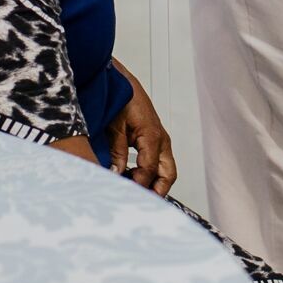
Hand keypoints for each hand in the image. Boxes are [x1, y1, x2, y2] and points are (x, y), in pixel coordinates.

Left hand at [106, 60, 175, 195]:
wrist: (123, 81)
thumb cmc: (122, 98)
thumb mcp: (115, 126)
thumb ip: (117, 151)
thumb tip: (116, 173)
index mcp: (153, 136)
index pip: (149, 170)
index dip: (138, 185)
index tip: (125, 194)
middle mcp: (161, 140)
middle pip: (167, 175)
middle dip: (157, 191)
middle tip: (140, 202)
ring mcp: (160, 140)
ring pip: (165, 170)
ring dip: (153, 183)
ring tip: (134, 191)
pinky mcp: (155, 140)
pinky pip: (158, 162)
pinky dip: (149, 173)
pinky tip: (132, 176)